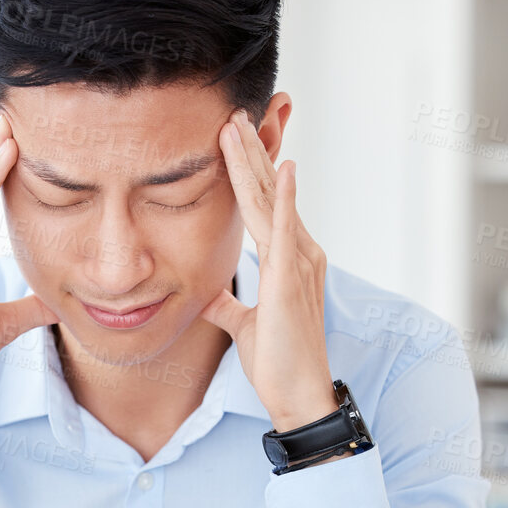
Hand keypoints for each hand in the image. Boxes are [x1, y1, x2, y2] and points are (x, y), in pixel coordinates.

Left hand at [201, 110, 336, 431]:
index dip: (249, 171)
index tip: (231, 139)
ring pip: (270, 201)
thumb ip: (227, 304)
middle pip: (268, 192)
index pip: (263, 204)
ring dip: (256, 161)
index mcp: (288, 259)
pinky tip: (284, 166)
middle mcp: (299, 252)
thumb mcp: (243, 324)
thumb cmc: (276, 360)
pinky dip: (284, 197)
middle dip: (249, 152)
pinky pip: (285, 230)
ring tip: (238, 124)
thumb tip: (208, 294)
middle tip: (231, 113)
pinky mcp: (290, 280)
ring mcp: (298, 263)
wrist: (297, 394)